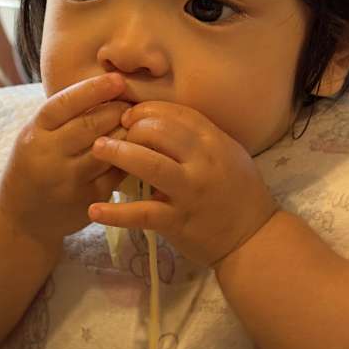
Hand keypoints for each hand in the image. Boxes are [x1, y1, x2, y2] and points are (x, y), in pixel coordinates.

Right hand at [0, 73, 128, 248]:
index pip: (64, 104)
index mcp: (33, 134)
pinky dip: (130, 157)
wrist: (20, 217)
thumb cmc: (34, 165)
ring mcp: (68, 181)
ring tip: (140, 122)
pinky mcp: (87, 199)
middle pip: (90, 125)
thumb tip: (105, 85)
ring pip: (107, 150)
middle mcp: (48, 157)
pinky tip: (140, 148)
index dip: (93, 89)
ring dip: (128, 132)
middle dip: (117, 109)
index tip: (117, 79)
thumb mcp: (36, 136)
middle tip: (133, 101)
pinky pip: (115, 173)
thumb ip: (63, 116)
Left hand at [88, 101, 276, 268]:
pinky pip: (143, 214)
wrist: (254, 238)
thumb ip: (198, 138)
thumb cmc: (239, 193)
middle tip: (112, 134)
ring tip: (97, 150)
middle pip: (160, 132)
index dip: (147, 110)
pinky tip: (94, 210)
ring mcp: (190, 193)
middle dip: (131, 128)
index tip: (128, 115)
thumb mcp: (228, 154)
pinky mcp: (178, 222)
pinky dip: (116, 214)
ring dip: (119, 154)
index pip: (177, 113)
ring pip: (150, 164)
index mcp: (215, 142)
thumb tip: (159, 120)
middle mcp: (204, 163)